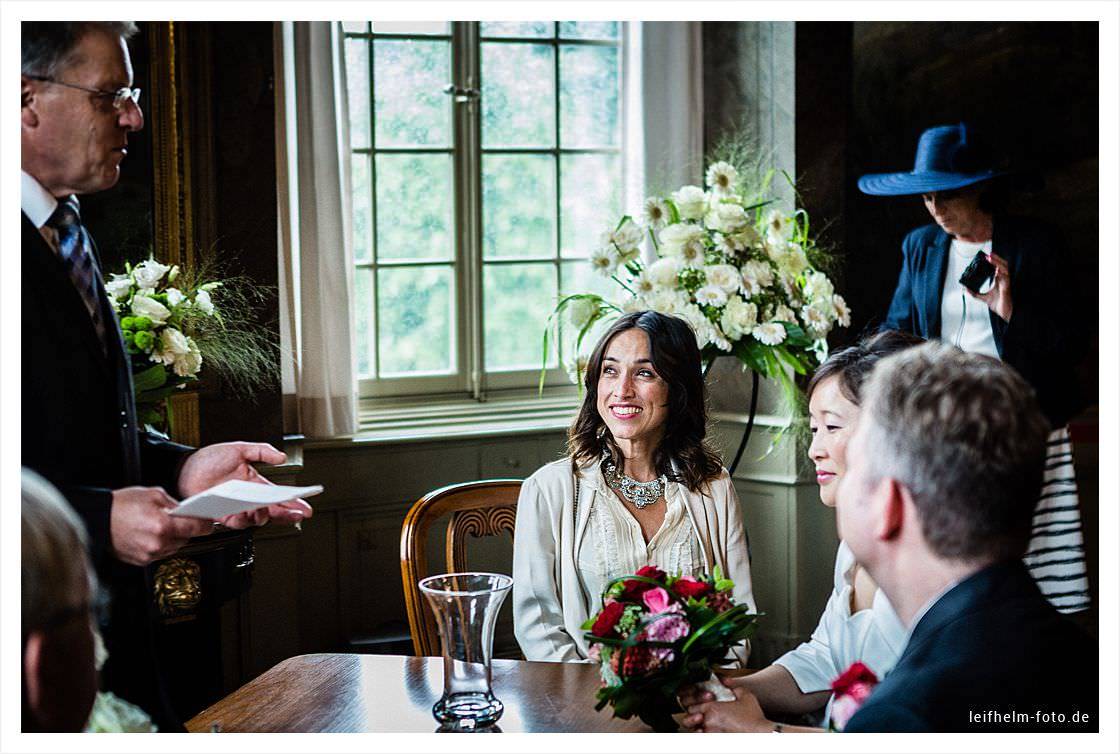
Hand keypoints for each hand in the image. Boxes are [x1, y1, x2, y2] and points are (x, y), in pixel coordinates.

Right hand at [110, 486, 213, 565]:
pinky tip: (149, 535)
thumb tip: (189, 512)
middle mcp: (158, 542)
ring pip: (175, 548)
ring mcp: (149, 554)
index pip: (197, 528)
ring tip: (157, 526)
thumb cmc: (121, 505)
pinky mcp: (142, 561)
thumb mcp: (153, 494)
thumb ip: (175, 504)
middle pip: (186, 539)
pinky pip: (161, 554)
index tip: (208, 522)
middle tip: (175, 519)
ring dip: (173, 538)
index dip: (205, 524)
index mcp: (163, 524)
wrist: (98, 519)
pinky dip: (160, 545)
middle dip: (185, 529)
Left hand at [177, 441, 312, 527]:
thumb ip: (262, 451)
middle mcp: (248, 497)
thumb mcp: (239, 449)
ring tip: (266, 509)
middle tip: (297, 515)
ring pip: (256, 519)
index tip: (305, 505)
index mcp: (255, 482)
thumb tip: (282, 457)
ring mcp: (236, 507)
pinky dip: (244, 520)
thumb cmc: (208, 459)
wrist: (183, 469)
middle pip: (273, 510)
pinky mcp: (222, 515)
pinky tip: (247, 513)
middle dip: (287, 514)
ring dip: (264, 516)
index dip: (293, 502)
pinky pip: (237, 522)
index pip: (279, 495)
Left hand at [682, 677, 773, 732]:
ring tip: (704, 726)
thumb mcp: (746, 696)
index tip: (702, 706)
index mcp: (713, 709)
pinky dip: (703, 735)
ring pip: (694, 731)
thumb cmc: (754, 718)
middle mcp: (709, 722)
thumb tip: (725, 680)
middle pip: (689, 719)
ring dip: (696, 727)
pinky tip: (710, 732)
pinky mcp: (716, 742)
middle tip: (700, 716)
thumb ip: (733, 685)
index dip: (695, 705)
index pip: (692, 706)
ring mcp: (711, 734)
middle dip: (693, 716)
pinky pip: (702, 738)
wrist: (761, 734)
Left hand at [967, 252, 1011, 321]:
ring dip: (998, 264)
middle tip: (988, 254)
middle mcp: (1003, 280)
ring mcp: (1006, 284)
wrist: (1005, 314)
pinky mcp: (1007, 289)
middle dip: (996, 259)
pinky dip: (1002, 275)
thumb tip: (965, 289)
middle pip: (1002, 266)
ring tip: (991, 259)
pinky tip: (997, 271)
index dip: (993, 261)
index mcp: (999, 280)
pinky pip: (1006, 280)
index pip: (997, 268)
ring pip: (1005, 270)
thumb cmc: (998, 304)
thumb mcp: (984, 298)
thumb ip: (975, 293)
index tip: (986, 257)